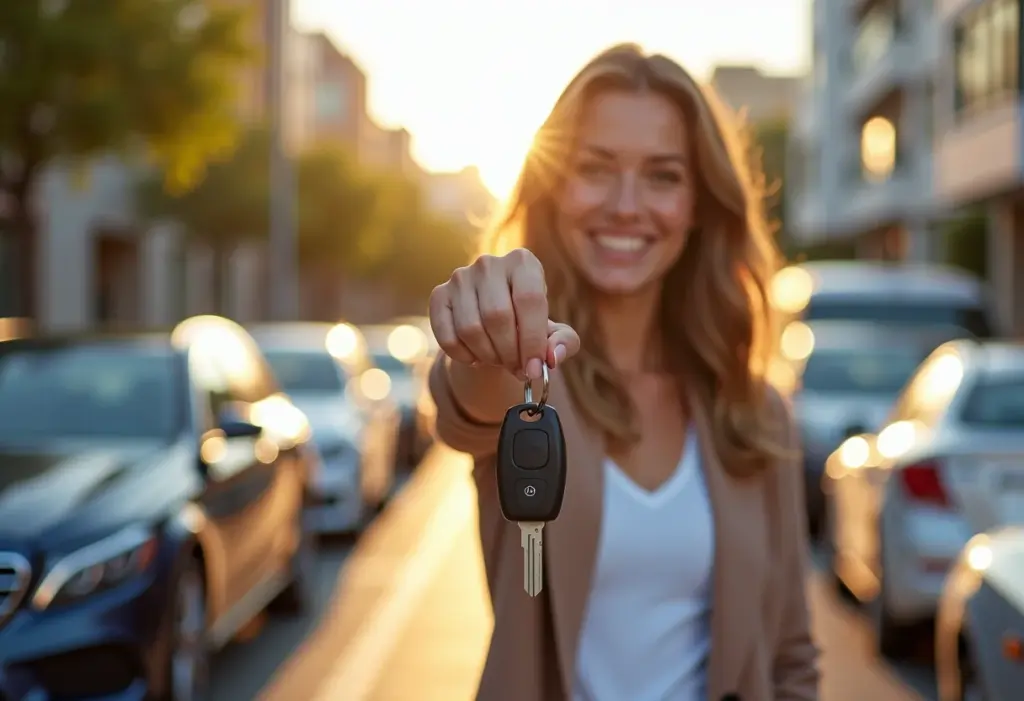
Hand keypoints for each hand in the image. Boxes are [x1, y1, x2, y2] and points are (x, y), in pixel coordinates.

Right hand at [429, 248, 579, 379]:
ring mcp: (460, 277)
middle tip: (517, 367)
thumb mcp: (554, 332)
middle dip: (509, 352)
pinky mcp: (439, 295)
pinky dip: (463, 356)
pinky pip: (447, 337)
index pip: (529, 300)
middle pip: (497, 316)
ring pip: (470, 329)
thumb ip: (565, 342)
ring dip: (487, 356)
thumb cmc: (528, 324)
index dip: (532, 340)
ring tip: (499, 359)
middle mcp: (489, 263)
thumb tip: (553, 358)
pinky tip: (476, 356)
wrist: (492, 320)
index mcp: (523, 262)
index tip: (535, 368)